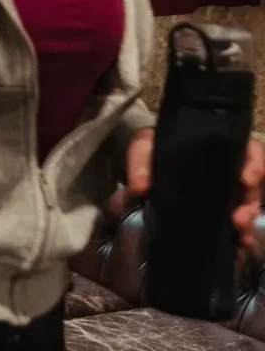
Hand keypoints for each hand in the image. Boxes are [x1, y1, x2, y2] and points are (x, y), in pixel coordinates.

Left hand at [127, 128, 264, 248]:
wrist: (142, 164)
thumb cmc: (149, 149)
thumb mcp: (142, 148)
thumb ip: (140, 163)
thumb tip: (140, 188)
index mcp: (217, 149)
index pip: (248, 152)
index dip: (253, 164)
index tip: (246, 178)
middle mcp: (227, 170)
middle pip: (252, 184)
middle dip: (250, 202)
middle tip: (239, 218)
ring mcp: (224, 191)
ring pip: (247, 204)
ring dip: (246, 221)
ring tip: (240, 236)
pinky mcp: (216, 208)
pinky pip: (234, 221)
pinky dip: (238, 234)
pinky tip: (238, 245)